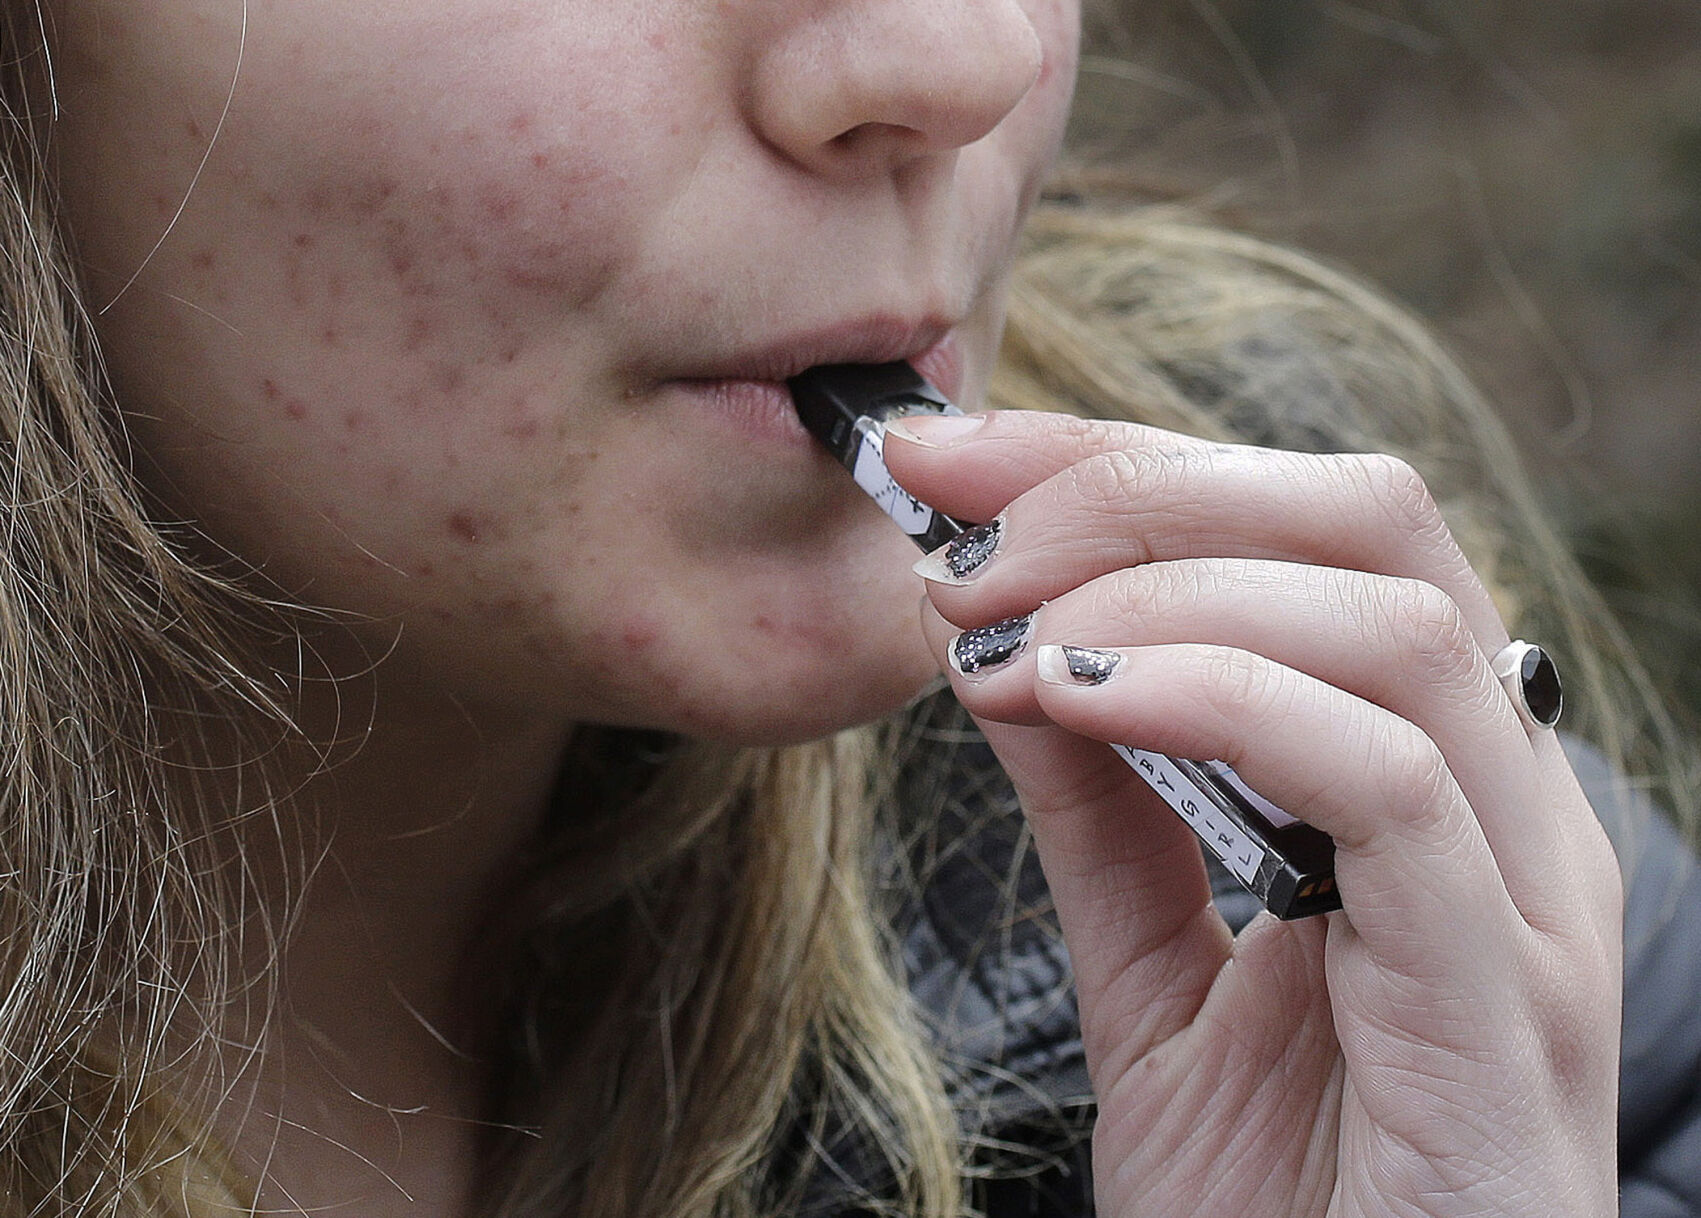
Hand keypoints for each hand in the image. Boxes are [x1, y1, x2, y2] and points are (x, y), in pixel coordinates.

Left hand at [883, 412, 1622, 1215]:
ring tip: (1002, 635)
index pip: (1304, 532)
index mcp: (1429, 778)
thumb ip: (1107, 814)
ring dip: (1164, 587)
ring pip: (1391, 621)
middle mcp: (1503, 807)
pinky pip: (1396, 781)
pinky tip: (1082, 702)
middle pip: (1369, 522)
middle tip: (965, 539)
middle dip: (1140, 487)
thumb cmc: (1277, 1203)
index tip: (947, 461)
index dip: (1119, 464)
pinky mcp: (1510, 999)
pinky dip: (1225, 699)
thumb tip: (1013, 650)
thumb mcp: (1155, 974)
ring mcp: (1525, 898)